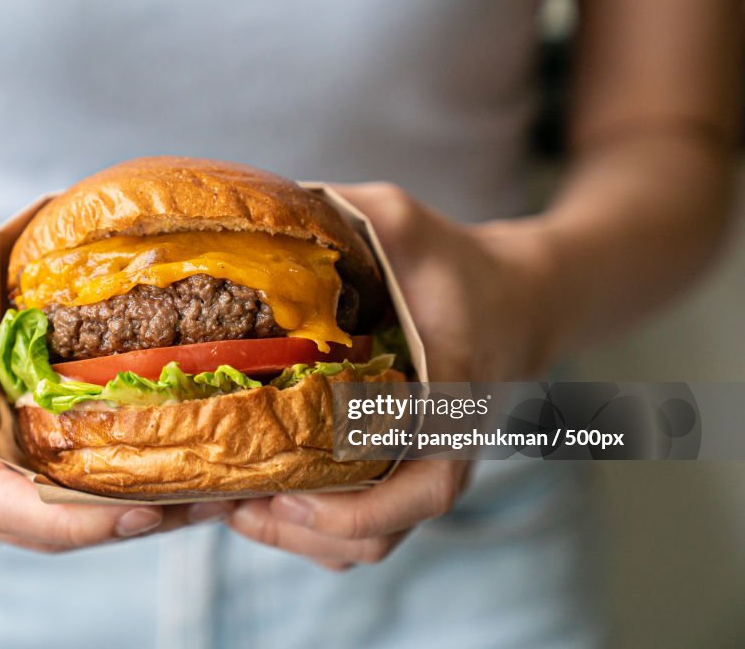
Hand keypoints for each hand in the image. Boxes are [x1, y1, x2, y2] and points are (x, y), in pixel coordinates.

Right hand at [0, 233, 231, 551]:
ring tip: (197, 499)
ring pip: (37, 536)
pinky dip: (91, 512)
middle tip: (205, 504)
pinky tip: (153, 489)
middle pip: (30, 530)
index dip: (78, 517)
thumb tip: (142, 243)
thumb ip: (45, 269)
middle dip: (120, 523)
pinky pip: (32, 524)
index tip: (152, 509)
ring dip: (116, 523)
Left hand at [229, 182, 556, 568]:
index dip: (352, 512)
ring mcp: (427, 471)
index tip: (286, 496)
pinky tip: (266, 495)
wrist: (521, 300)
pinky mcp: (410, 473)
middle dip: (297, 533)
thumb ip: (348, 211)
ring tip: (236, 506)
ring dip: (297, 539)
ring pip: (363, 546)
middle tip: (231, 504)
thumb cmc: (462, 264)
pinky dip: (313, 530)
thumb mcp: (406, 223)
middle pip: (375, 538)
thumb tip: (267, 206)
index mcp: (453, 403)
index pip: (423, 490)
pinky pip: (363, 530)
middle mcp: (444, 453)